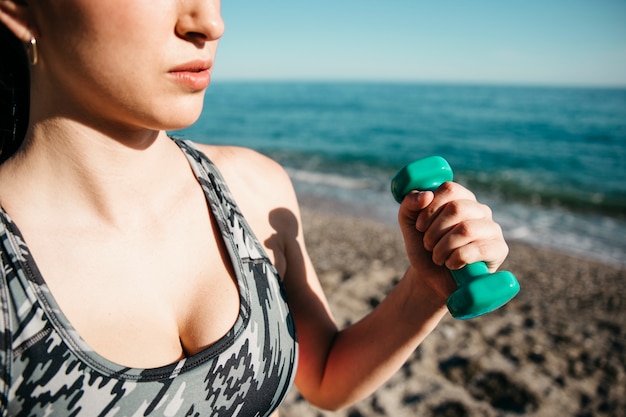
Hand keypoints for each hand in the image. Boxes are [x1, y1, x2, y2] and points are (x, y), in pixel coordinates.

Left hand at [398, 181, 508, 299]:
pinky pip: (478, 249)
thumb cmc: (423, 247)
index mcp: (461, 198)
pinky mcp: (499, 249)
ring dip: (443, 247)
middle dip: (435, 231)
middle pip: (457, 208)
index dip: (430, 208)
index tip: (419, 226)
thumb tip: (426, 195)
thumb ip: (409, 204)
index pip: (450, 189)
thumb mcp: (408, 223)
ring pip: (466, 229)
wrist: (431, 279)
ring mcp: (492, 229)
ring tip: (437, 257)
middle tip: (428, 245)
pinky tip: (451, 264)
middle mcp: (480, 210)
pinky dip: (456, 258)